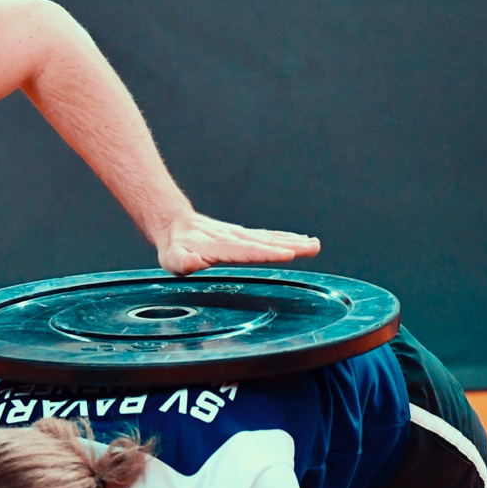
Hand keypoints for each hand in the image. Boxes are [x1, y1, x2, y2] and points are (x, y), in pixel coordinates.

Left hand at [156, 212, 320, 275]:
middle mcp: (235, 238)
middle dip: (291, 245)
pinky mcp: (244, 236)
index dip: (267, 253)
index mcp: (220, 246)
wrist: (175, 225)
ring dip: (294, 241)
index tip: (287, 254)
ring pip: (271, 238)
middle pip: (266, 242)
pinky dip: (286, 238)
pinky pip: (268, 237)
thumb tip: (194, 262)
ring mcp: (241, 236)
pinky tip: (302, 240)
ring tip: (315, 245)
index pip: (247, 251)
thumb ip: (182, 262)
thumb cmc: (174, 248)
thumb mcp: (171, 259)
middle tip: (313, 247)